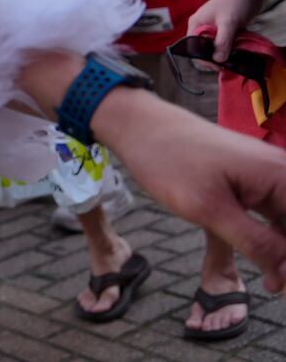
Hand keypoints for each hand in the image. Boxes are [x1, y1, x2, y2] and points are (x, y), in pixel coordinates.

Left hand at [97, 88, 285, 292]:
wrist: (140, 126)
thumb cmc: (169, 161)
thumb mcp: (210, 210)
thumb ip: (254, 242)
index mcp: (281, 176)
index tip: (278, 284)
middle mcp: (281, 173)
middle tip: (274, 286)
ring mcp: (266, 174)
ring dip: (280, 251)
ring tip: (271, 283)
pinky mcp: (251, 178)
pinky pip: (273, 212)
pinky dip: (269, 236)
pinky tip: (262, 260)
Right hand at [189, 0, 263, 62]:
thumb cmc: (234, 1)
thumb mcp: (228, 23)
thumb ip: (222, 41)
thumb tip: (218, 60)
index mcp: (197, 25)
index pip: (193, 47)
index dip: (203, 58)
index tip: (218, 65)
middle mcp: (203, 27)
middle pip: (205, 49)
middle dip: (216, 57)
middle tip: (230, 63)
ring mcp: (215, 28)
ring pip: (217, 47)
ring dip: (227, 53)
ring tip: (236, 57)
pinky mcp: (226, 29)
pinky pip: (227, 42)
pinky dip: (233, 47)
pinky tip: (240, 49)